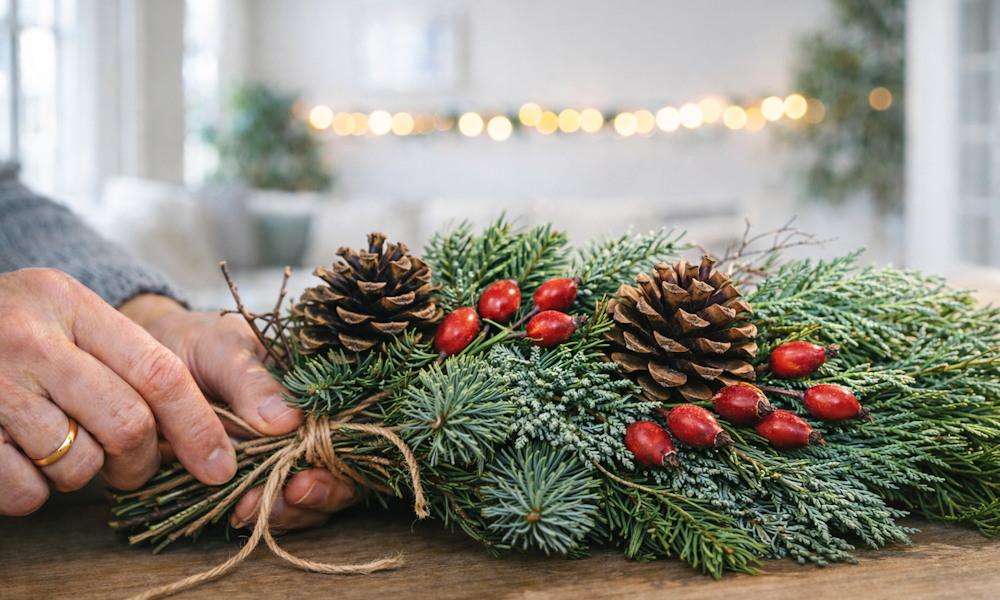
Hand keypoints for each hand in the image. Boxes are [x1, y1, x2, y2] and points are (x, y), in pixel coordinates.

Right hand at [0, 268, 236, 515]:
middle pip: (128, 424)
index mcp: (69, 303)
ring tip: (61, 449)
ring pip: (77, 463)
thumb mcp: (66, 317)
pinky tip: (19, 462)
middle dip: (141, 462)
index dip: (199, 427)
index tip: (221, 466)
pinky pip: (24, 490)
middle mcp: (28, 337)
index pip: (159, 373)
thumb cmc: (9, 331)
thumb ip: (130, 358)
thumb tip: (221, 422)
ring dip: (82, 475)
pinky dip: (34, 494)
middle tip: (131, 467)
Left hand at [120, 294, 359, 531]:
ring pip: (307, 498)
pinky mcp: (245, 478)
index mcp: (315, 393)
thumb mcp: (222, 348)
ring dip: (289, 512)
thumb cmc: (196, 343)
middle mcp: (306, 427)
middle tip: (291, 495)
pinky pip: (266, 505)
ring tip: (252, 508)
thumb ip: (251, 381)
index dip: (340, 463)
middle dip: (318, 494)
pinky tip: (239, 513)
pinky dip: (258, 514)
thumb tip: (289, 422)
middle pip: (336, 473)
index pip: (348, 433)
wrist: (146, 357)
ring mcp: (278, 455)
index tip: (308, 476)